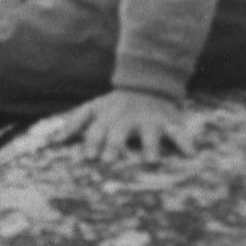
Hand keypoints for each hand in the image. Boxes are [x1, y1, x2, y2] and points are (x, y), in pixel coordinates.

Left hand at [35, 88, 196, 161]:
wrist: (147, 83)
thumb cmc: (115, 105)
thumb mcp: (94, 108)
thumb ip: (75, 123)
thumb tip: (54, 142)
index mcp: (108, 116)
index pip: (97, 129)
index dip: (92, 142)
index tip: (87, 158)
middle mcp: (127, 118)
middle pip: (120, 131)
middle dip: (115, 145)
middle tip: (111, 161)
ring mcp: (148, 120)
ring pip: (149, 132)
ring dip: (150, 146)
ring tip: (151, 161)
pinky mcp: (168, 122)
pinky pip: (178, 131)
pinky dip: (185, 141)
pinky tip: (191, 154)